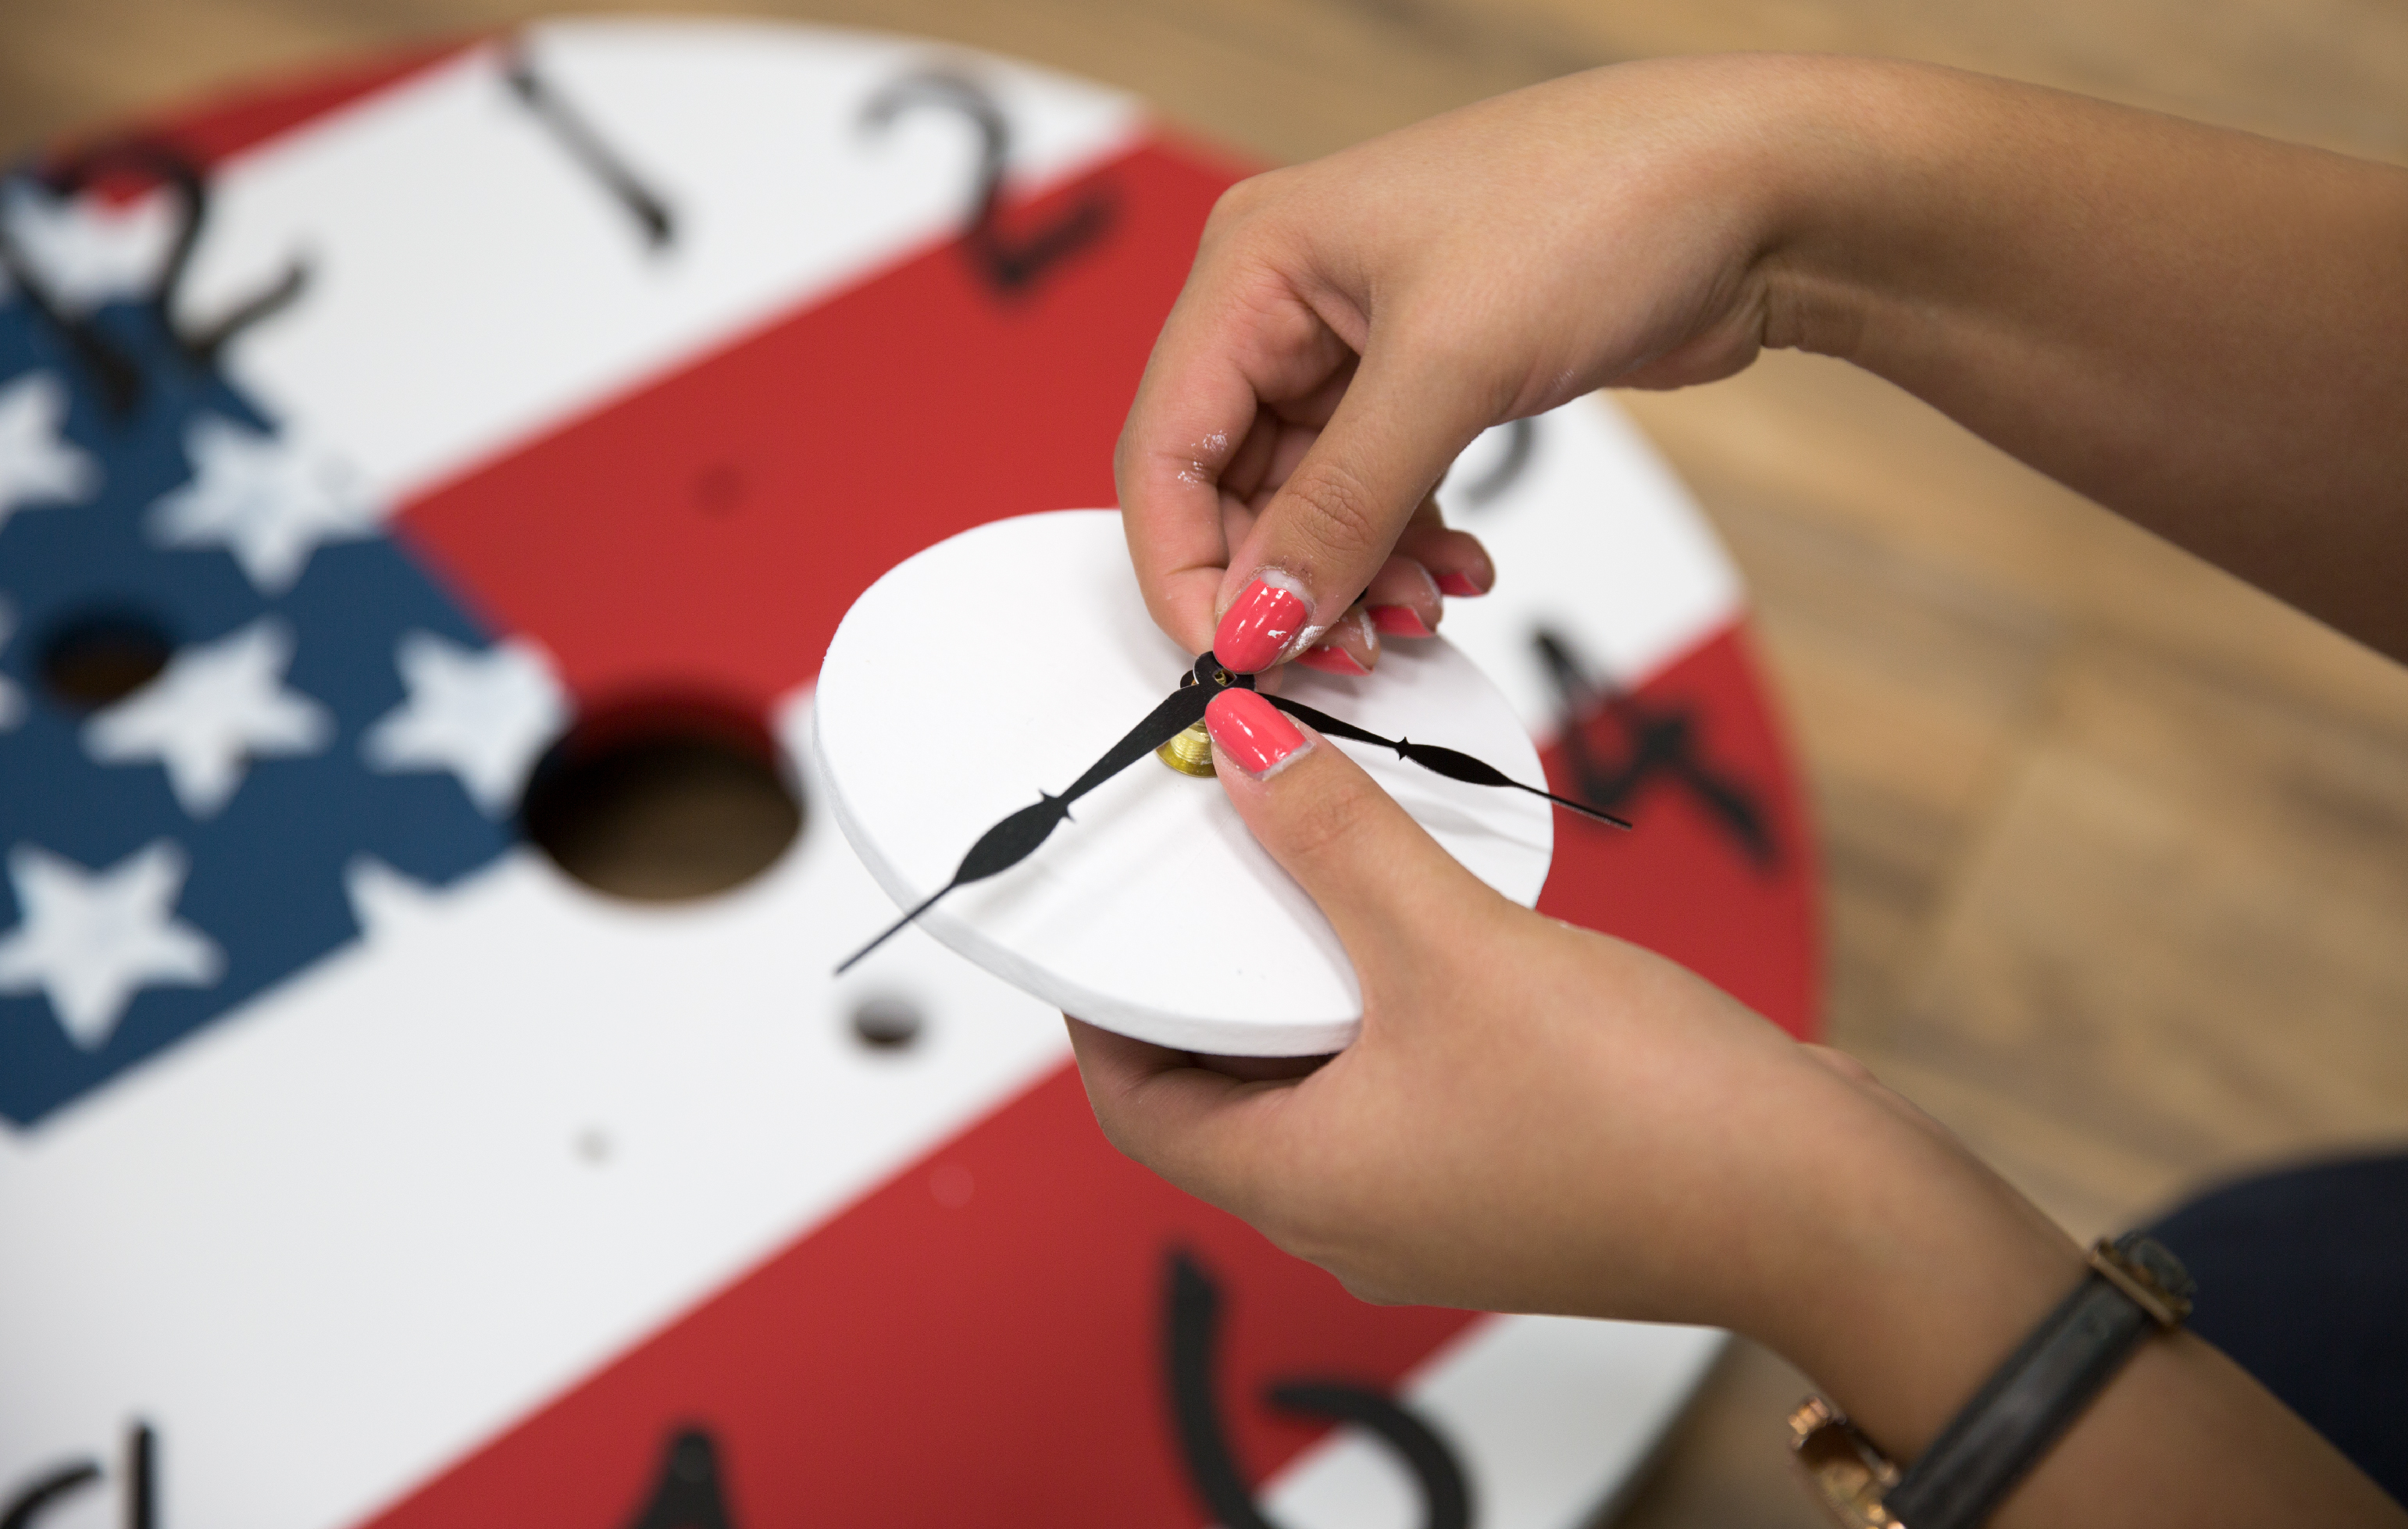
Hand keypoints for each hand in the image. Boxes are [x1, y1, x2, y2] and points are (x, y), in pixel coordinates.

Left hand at [1067, 692, 2407, 1527]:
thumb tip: (1243, 747)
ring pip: (1323, 1085)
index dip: (1103, 1008)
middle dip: (1209, 980)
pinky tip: (1432, 924)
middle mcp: (1357, 1216)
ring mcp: (1440, 1206)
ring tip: (1320, 872)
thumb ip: (1338, 838)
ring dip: (1308, 985)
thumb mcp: (1456, 946)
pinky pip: (1412, 1087)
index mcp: (1305, 1188)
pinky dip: (1396, 1007)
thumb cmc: (1643, 1116)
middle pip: (1223, 1093)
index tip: (1109, 915)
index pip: (1135, 1105)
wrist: (1825, 1206)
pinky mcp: (1517, 1179)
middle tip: (1212, 866)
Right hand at [1115, 56, 1810, 673]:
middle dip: (1285, 583)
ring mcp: (1358, 346)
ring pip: (1306, 508)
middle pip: (1229, 490)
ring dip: (1355, 578)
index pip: (1164, 449)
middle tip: (1353, 651)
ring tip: (1424, 608)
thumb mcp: (1449, 369)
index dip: (1186, 569)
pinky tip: (1461, 570)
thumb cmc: (1603, 200)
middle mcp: (1288, 303)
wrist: (1757, 189)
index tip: (1236, 660)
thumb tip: (1260, 619)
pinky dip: (1407, 550)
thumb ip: (1341, 509)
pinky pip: (1375, 499)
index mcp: (1254, 264)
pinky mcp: (1426, 383)